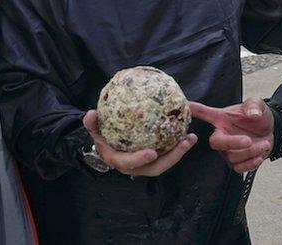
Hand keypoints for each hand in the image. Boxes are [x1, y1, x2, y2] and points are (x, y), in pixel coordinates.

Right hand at [82, 110, 196, 176]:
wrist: (107, 145)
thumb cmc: (102, 136)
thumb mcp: (95, 130)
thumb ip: (92, 124)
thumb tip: (90, 114)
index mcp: (119, 160)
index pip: (129, 163)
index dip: (140, 159)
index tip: (152, 152)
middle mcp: (134, 167)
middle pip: (154, 168)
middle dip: (171, 158)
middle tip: (184, 142)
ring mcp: (145, 164)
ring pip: (164, 163)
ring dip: (179, 152)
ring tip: (191, 138)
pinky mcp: (154, 159)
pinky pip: (167, 155)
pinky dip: (177, 147)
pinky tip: (188, 135)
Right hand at [188, 97, 273, 172]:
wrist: (270, 130)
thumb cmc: (258, 116)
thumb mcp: (257, 105)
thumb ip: (254, 106)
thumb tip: (252, 114)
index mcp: (222, 119)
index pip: (204, 113)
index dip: (194, 110)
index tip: (185, 105)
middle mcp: (221, 135)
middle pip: (216, 143)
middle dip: (233, 143)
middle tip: (248, 140)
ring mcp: (227, 151)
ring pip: (231, 157)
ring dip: (250, 152)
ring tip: (263, 143)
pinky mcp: (236, 162)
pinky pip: (239, 168)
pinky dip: (251, 163)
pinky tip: (260, 155)